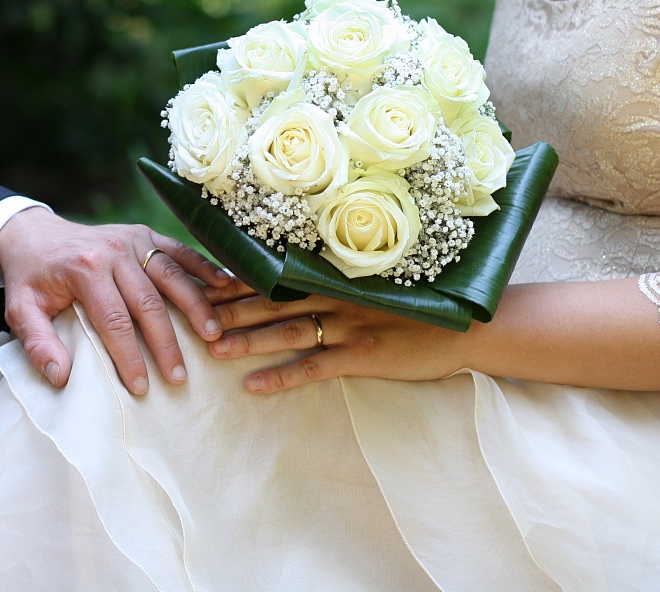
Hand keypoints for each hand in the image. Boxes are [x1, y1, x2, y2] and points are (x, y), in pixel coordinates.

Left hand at [0, 208, 231, 394]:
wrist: (33, 234)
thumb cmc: (30, 278)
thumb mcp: (19, 310)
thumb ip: (37, 343)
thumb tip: (61, 376)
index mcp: (84, 269)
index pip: (114, 321)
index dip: (129, 356)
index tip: (140, 386)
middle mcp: (113, 250)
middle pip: (149, 303)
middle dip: (166, 343)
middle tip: (179, 377)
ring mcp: (133, 239)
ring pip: (172, 276)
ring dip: (195, 307)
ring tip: (213, 336)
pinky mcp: (145, 233)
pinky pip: (179, 250)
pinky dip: (203, 267)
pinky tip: (224, 286)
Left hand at [206, 278, 471, 392]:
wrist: (466, 326)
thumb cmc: (420, 304)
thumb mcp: (377, 282)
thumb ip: (341, 278)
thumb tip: (300, 277)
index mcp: (337, 276)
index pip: (279, 274)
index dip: (241, 277)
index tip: (205, 278)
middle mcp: (337, 296)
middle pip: (273, 300)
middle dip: (231, 307)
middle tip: (193, 312)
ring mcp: (350, 325)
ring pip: (286, 331)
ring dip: (248, 340)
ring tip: (213, 348)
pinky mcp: (362, 356)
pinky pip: (314, 367)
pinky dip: (282, 377)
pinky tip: (254, 386)